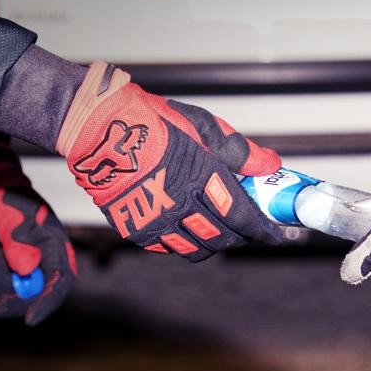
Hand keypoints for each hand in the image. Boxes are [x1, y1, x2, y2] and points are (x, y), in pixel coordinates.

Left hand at [0, 141, 76, 325]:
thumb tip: (26, 274)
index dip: (48, 302)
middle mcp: (42, 262)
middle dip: (12, 301)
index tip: (30, 318)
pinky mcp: (3, 270)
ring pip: (10, 294)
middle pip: (35, 296)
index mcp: (54, 247)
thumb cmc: (2, 195)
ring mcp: (22, 268)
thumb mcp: (12, 217)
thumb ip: (20, 246)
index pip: (60, 282)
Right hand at [56, 62, 282, 259]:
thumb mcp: (203, 127)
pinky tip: (188, 229)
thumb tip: (270, 165)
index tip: (273, 234)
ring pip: (196, 248)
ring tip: (219, 232)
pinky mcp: (136, 229)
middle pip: (222, 238)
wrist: (97, 128)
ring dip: (213, 243)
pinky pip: (169, 247)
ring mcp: (157, 221)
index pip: (242, 218)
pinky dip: (184, 242)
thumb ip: (240, 151)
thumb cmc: (151, 122)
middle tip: (247, 230)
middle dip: (240, 237)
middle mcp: (181, 206)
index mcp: (202, 180)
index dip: (261, 230)